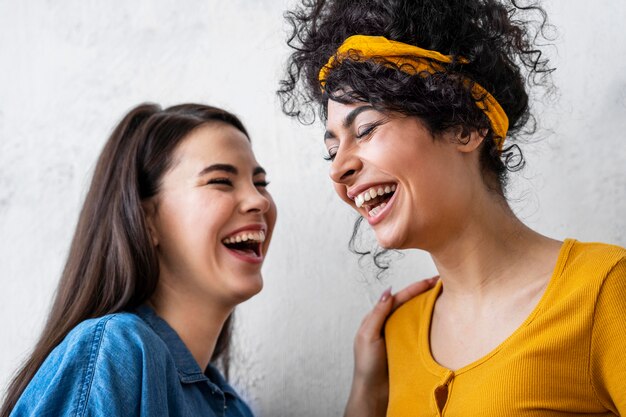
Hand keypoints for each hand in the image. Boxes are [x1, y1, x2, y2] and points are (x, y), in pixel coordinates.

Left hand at [343, 277, 438, 416]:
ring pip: (415, 315)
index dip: (414, 288)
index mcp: (378, 319)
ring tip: (443, 295)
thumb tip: (388, 291)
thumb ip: (378, 314)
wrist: (374, 392)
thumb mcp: (368, 336)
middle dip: (423, 292)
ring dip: (428, 305)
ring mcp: (400, 335)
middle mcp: (389, 324)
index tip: (430, 280)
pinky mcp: (409, 347)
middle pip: (409, 303)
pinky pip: (420, 331)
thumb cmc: (367, 366)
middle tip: (440, 282)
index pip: (398, 298)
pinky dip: (429, 323)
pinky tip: (440, 319)